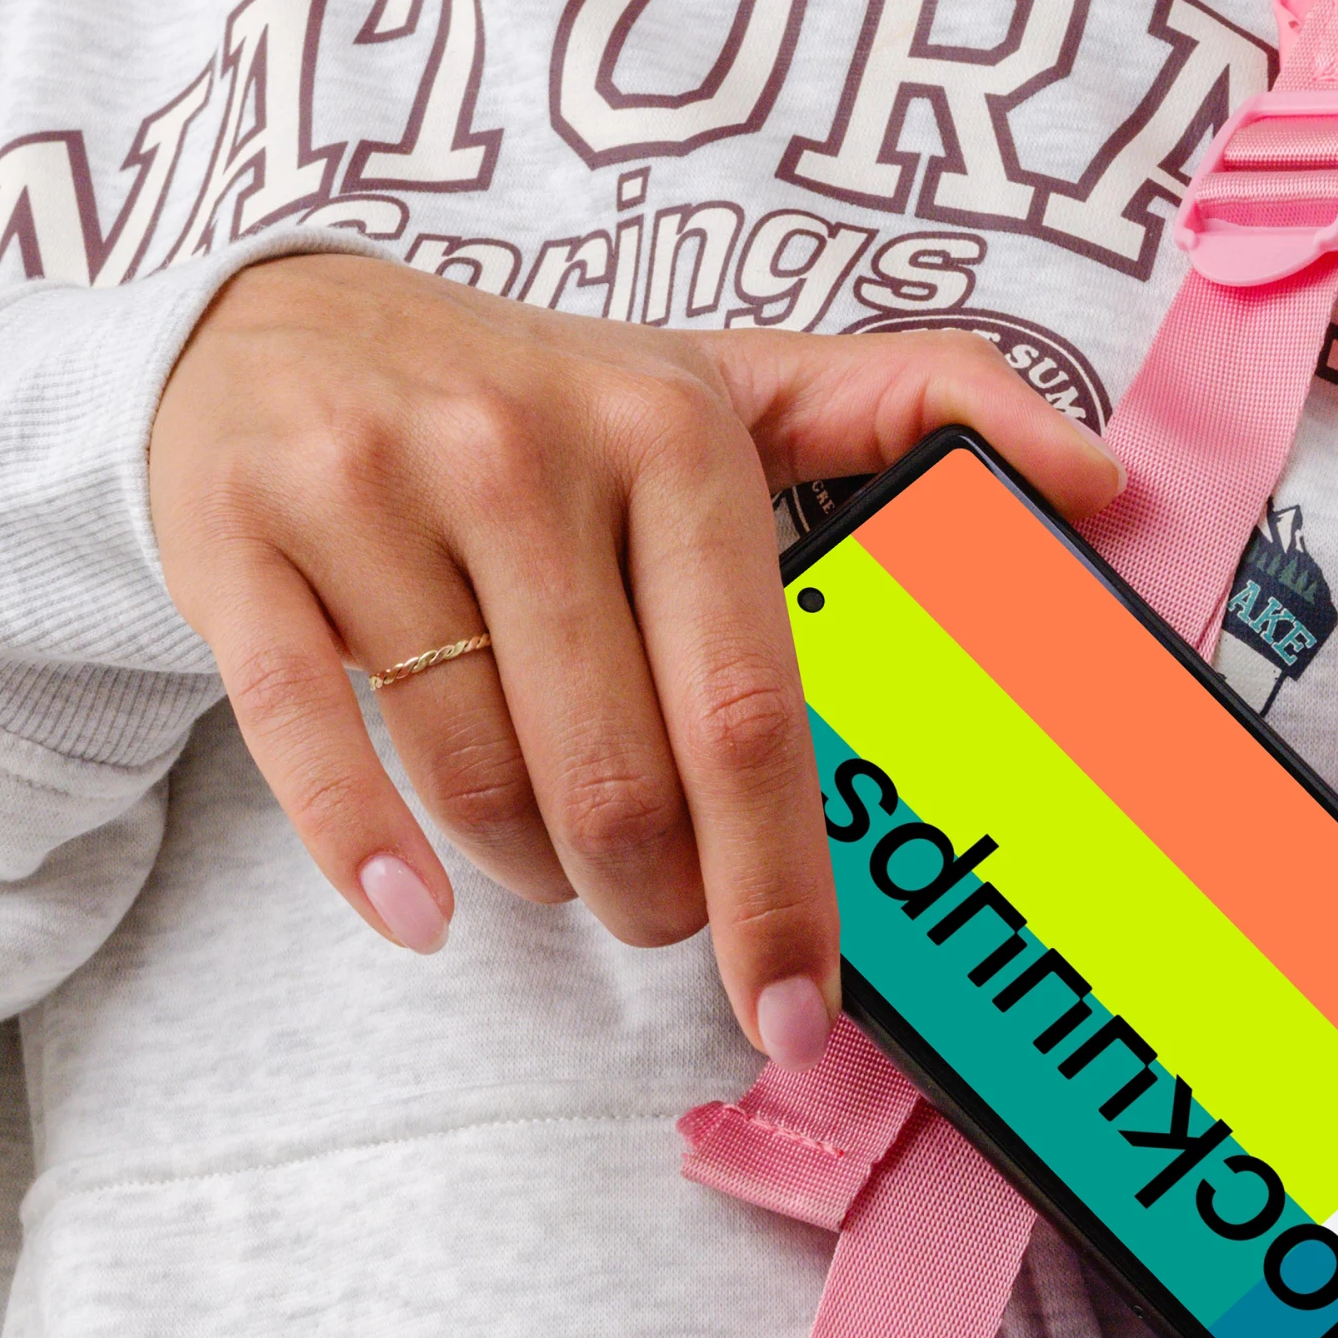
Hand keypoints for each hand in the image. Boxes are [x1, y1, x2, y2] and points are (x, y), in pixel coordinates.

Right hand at [145, 249, 1122, 1055]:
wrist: (270, 330)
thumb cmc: (536, 394)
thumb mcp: (722, 377)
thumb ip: (913, 408)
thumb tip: (1099, 482)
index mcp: (669, 424)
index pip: (750, 710)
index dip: (781, 887)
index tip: (799, 1007)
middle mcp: (520, 445)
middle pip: (616, 780)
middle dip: (652, 898)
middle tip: (653, 909)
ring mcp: (370, 488)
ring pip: (479, 786)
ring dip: (531, 874)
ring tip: (546, 849)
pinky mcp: (238, 539)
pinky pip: (316, 750)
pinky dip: (375, 860)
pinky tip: (417, 910)